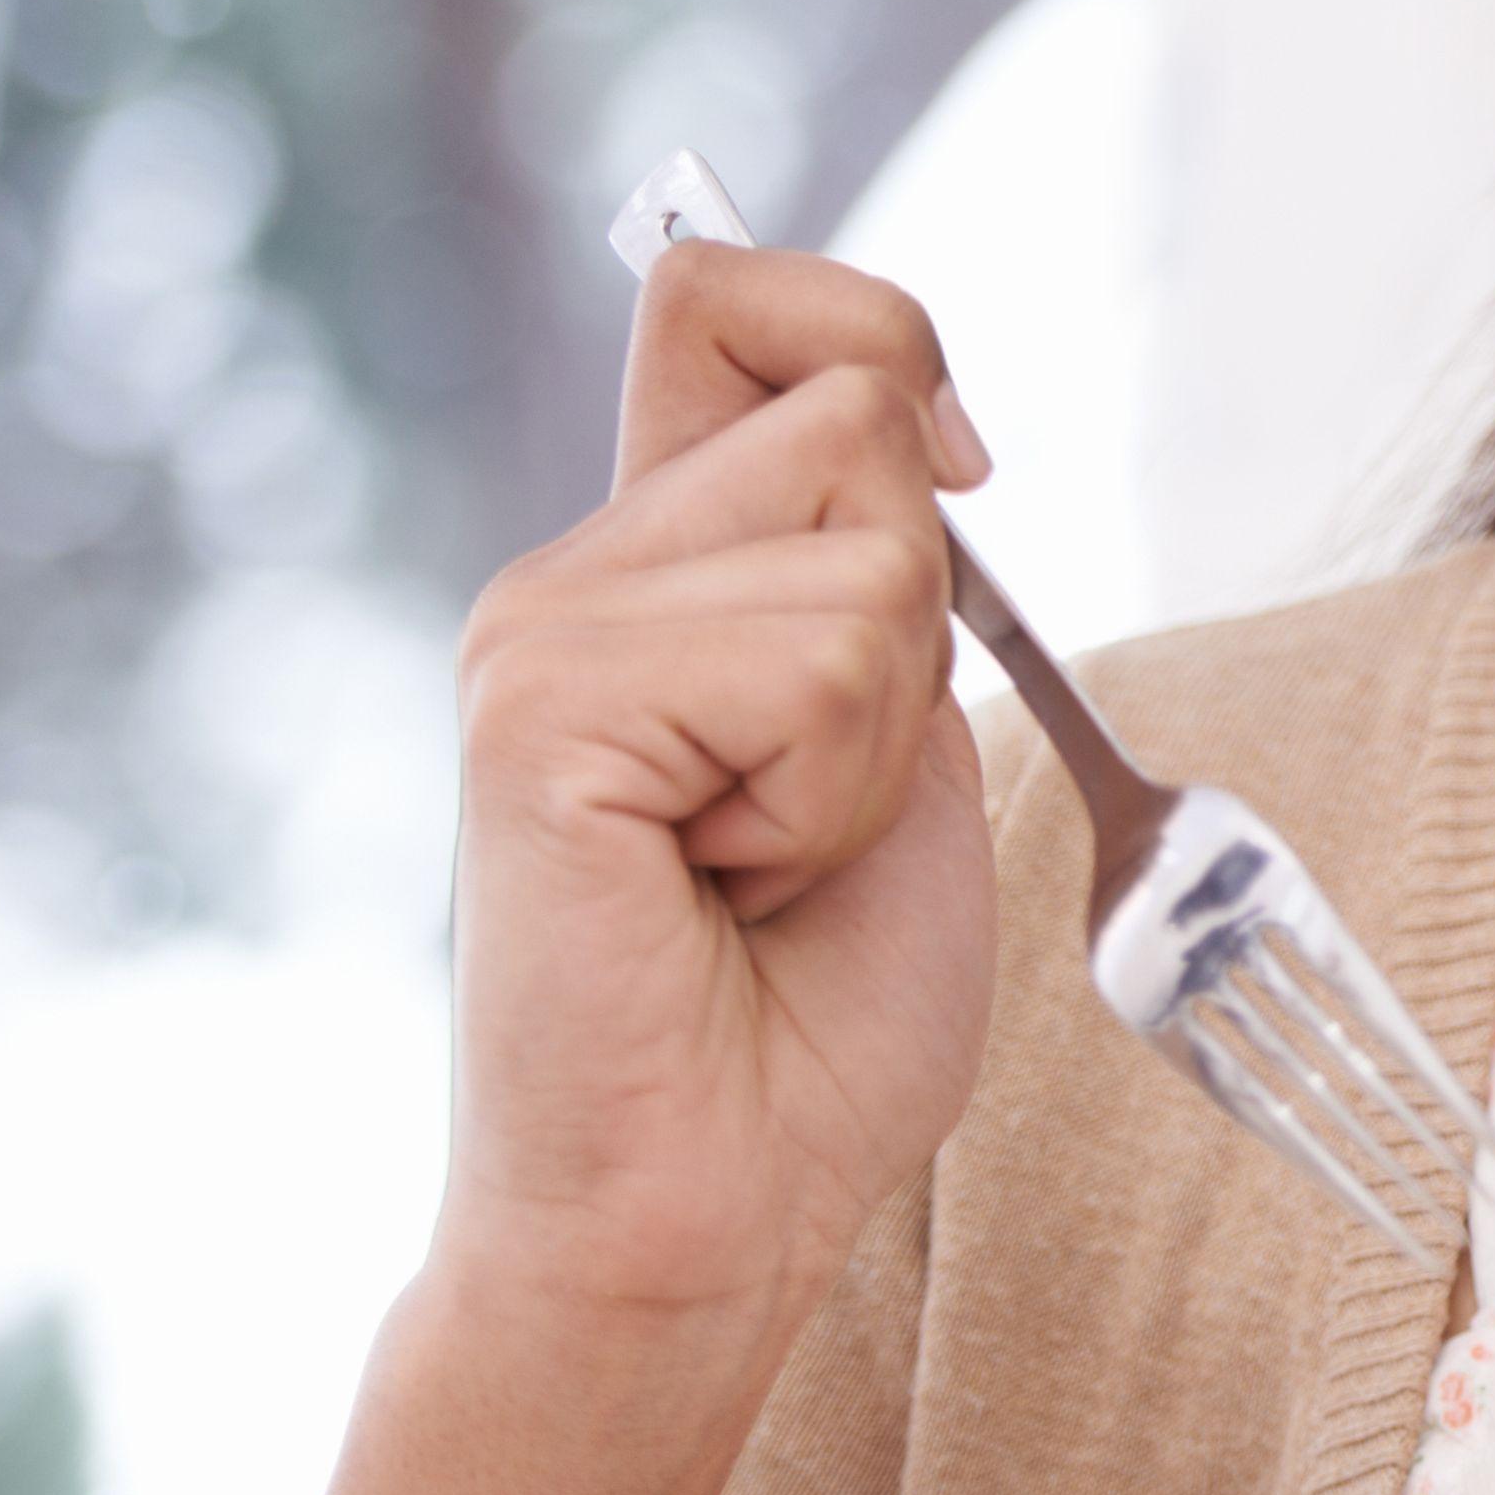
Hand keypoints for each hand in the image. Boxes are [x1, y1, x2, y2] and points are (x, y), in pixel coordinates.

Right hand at [437, 240, 1000, 1343]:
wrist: (716, 1205)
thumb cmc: (812, 1011)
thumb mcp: (898, 739)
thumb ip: (881, 571)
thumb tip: (923, 417)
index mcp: (652, 557)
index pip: (727, 290)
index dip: (880, 335)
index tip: (957, 475)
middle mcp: (575, 568)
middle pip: (856, 404)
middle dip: (924, 607)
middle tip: (817, 794)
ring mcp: (538, 631)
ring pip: (871, 546)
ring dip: (884, 730)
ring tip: (768, 854)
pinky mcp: (536, 713)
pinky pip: (815, 660)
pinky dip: (833, 793)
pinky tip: (725, 884)